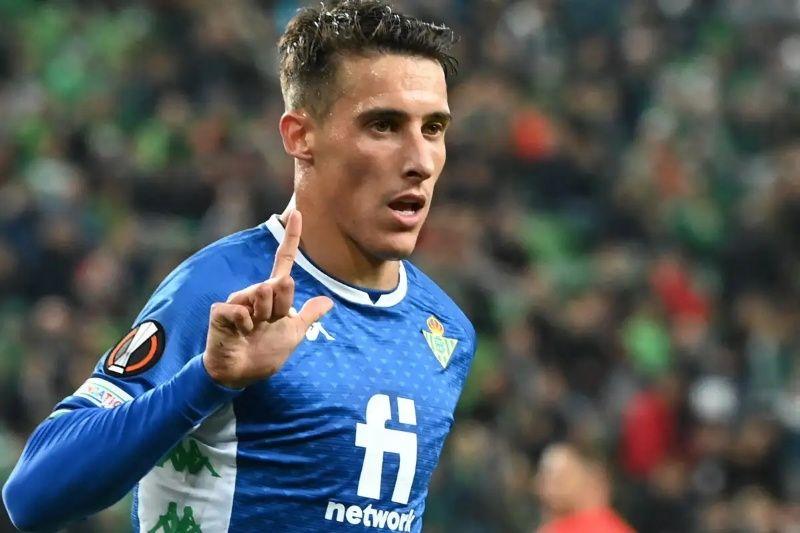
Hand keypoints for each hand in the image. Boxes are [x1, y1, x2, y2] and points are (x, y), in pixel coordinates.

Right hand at [202, 209, 332, 388]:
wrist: (242, 373)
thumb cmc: (266, 353)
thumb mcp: (294, 334)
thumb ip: (308, 316)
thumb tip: (329, 302)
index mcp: (273, 295)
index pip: (283, 261)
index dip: (291, 237)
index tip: (297, 212)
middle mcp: (255, 291)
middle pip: (280, 283)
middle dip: (281, 307)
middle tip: (268, 324)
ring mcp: (237, 299)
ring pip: (262, 294)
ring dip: (264, 316)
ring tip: (254, 329)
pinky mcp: (221, 310)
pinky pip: (242, 310)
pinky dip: (246, 324)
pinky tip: (241, 332)